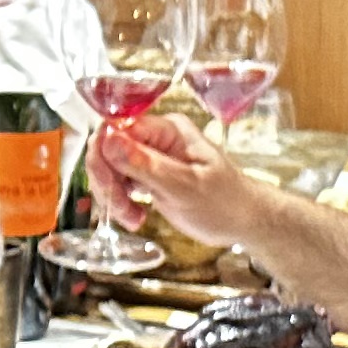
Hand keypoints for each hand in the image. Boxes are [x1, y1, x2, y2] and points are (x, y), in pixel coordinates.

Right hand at [88, 114, 274, 248]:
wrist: (243, 220)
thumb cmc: (224, 202)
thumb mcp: (184, 186)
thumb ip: (145, 163)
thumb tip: (108, 139)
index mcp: (168, 130)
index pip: (117, 127)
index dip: (104, 152)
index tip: (108, 182)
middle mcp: (156, 138)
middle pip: (108, 147)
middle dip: (107, 179)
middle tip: (120, 206)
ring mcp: (151, 156)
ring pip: (109, 167)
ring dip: (113, 195)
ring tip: (133, 217)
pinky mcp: (148, 175)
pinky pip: (119, 182)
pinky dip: (120, 202)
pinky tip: (135, 217)